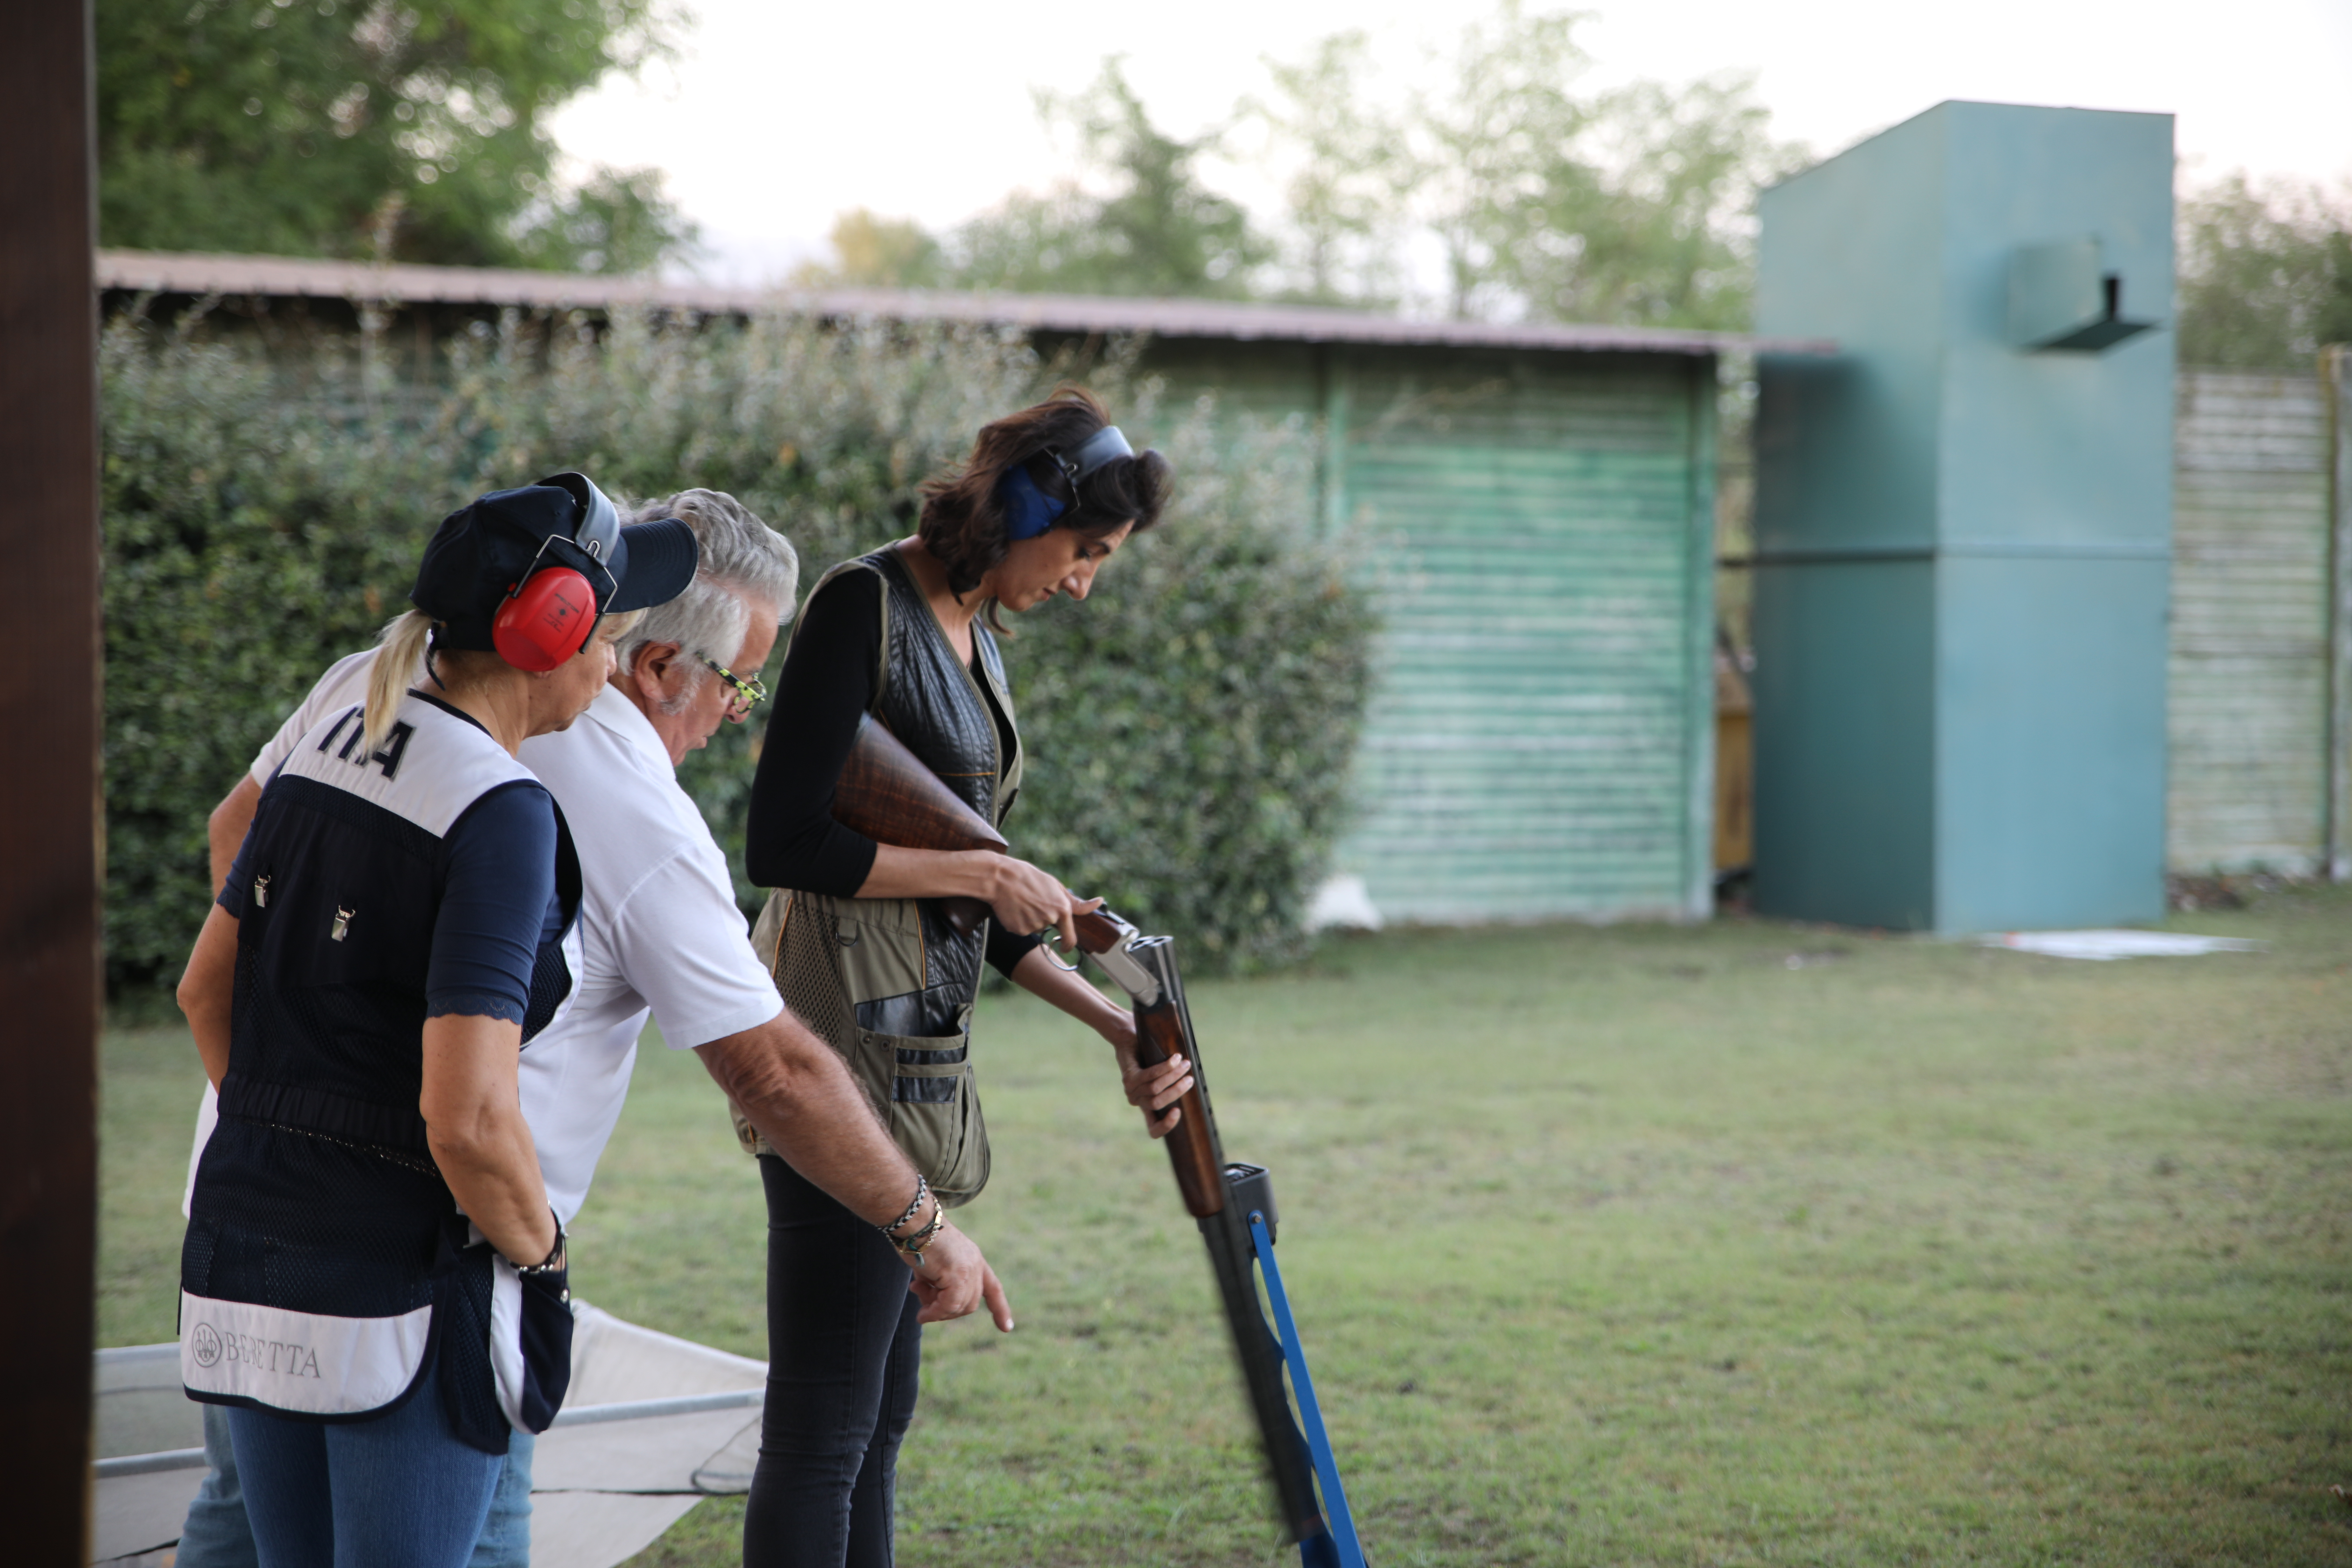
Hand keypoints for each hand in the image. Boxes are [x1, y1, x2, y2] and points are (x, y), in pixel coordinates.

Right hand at [908, 1222, 1014, 1330]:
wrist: (913, 1222)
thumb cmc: (917, 1240)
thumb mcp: (934, 1266)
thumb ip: (939, 1285)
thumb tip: (933, 1308)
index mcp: (973, 1259)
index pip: (993, 1287)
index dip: (1000, 1308)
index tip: (1007, 1328)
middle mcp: (975, 1264)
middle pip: (970, 1303)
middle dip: (946, 1311)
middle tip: (924, 1306)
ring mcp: (968, 1270)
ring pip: (959, 1307)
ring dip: (937, 1312)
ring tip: (919, 1301)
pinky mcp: (957, 1275)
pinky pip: (949, 1305)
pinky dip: (934, 1313)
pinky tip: (921, 1314)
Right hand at [982, 855, 1098, 952]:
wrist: (1000, 878)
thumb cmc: (1028, 878)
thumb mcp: (1055, 886)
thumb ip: (1076, 902)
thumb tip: (1099, 903)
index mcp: (1062, 908)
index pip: (1070, 938)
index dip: (1067, 945)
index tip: (1065, 947)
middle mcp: (1049, 919)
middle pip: (1047, 927)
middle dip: (1041, 917)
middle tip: (1031, 901)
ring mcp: (1033, 925)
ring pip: (1033, 927)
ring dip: (1028, 918)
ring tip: (1021, 901)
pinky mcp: (1018, 929)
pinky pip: (1020, 929)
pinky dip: (1017, 921)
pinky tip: (1013, 908)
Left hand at [1122, 1051, 1193, 1138]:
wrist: (1129, 1041)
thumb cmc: (1149, 1060)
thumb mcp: (1161, 1078)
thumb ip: (1172, 1086)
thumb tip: (1191, 1085)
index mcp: (1145, 1108)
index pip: (1153, 1129)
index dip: (1165, 1126)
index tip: (1178, 1111)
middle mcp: (1137, 1102)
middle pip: (1158, 1103)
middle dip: (1177, 1091)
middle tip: (1190, 1079)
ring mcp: (1130, 1090)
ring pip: (1156, 1088)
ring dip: (1174, 1075)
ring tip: (1186, 1064)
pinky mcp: (1128, 1077)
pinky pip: (1150, 1075)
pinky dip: (1166, 1067)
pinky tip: (1176, 1058)